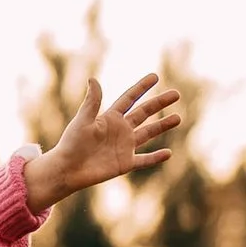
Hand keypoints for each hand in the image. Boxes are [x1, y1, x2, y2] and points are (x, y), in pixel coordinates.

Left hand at [20, 71, 182, 208]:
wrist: (67, 169)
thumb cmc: (71, 144)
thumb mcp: (82, 120)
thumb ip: (91, 102)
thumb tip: (93, 79)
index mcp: (110, 117)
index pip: (129, 98)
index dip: (142, 87)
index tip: (155, 76)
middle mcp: (120, 130)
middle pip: (144, 113)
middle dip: (160, 103)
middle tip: (176, 94)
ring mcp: (124, 146)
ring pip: (148, 133)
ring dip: (163, 126)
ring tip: (178, 118)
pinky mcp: (125, 163)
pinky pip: (144, 160)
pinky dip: (156, 157)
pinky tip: (168, 153)